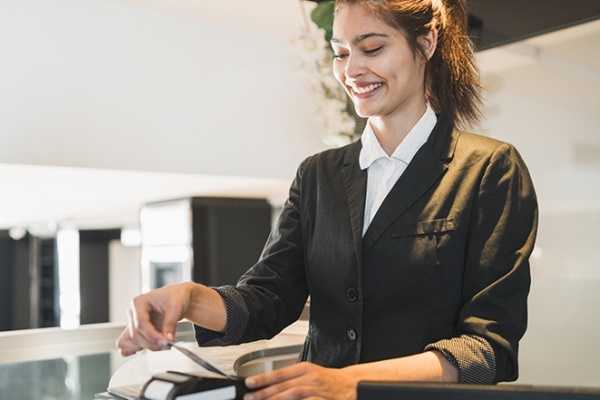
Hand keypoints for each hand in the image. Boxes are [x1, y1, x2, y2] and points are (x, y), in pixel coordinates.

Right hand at [116, 282, 193, 355]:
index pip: (140, 324)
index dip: (152, 336)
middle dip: (152, 342)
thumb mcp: (175, 307)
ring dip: (148, 346)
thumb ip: (170, 324)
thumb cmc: (174, 297)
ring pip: (132, 342)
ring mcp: (133, 324)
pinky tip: (151, 347)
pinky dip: (139, 349)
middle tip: (168, 344)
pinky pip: (129, 345)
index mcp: (139, 303)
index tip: (165, 342)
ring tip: (164, 344)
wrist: (177, 298)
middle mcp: (133, 314)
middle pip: (135, 335)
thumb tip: (167, 339)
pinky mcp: (137, 332)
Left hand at [244, 362, 358, 399]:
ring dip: (277, 399)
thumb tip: (270, 386)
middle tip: (250, 397)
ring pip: (293, 394)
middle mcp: (311, 378)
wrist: (352, 385)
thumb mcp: (310, 374)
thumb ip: (291, 379)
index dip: (263, 378)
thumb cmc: (329, 381)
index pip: (280, 373)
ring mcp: (318, 390)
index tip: (249, 383)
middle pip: (284, 385)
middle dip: (265, 393)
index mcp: (305, 369)